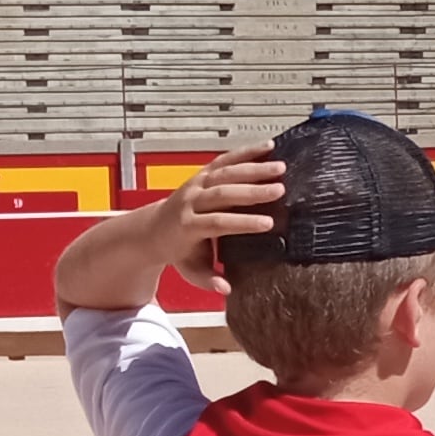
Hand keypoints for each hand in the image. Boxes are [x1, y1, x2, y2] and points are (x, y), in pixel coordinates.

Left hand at [161, 142, 286, 290]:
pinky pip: (224, 159)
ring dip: (254, 168)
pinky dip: (246, 152)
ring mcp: (196, 184)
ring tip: (281, 167)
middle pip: (223, 192)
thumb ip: (206, 279)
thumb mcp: (188, 269)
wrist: (153, 229)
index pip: (217, 222)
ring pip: (225, 172)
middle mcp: (191, 201)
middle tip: (280, 190)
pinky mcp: (202, 173)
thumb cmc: (177, 251)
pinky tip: (268, 147)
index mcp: (188, 226)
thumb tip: (226, 288)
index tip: (268, 224)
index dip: (243, 223)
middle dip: (252, 191)